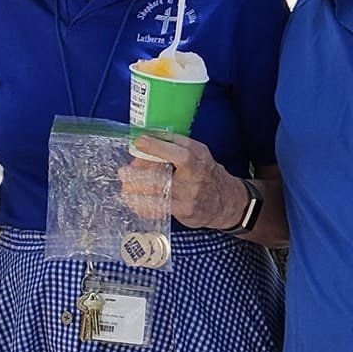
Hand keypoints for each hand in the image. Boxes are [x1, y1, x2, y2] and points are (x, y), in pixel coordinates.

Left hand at [120, 134, 251, 229]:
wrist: (228, 201)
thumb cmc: (207, 173)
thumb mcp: (199, 152)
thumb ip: (175, 144)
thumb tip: (147, 139)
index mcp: (199, 157)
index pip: (180, 153)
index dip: (157, 147)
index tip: (138, 142)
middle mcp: (196, 176)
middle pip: (164, 175)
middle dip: (139, 173)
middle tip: (124, 172)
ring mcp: (191, 196)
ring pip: (159, 194)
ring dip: (137, 191)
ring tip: (125, 188)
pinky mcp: (186, 211)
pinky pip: (160, 208)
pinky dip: (143, 205)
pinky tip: (133, 201)